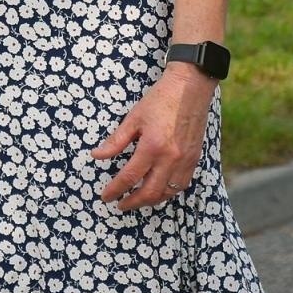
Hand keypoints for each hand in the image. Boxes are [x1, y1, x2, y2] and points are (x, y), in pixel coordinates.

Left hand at [91, 64, 214, 210]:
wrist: (190, 89)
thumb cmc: (160, 100)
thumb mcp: (134, 118)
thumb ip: (116, 141)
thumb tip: (97, 155)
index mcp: (152, 147)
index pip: (130, 177)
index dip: (115, 189)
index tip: (106, 196)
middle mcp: (170, 158)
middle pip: (150, 192)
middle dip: (133, 202)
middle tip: (120, 204)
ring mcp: (185, 161)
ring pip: (167, 193)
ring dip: (151, 200)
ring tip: (137, 200)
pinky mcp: (194, 159)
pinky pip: (181, 185)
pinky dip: (168, 192)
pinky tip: (159, 190)